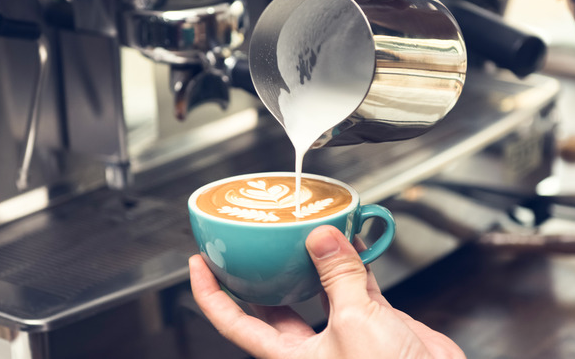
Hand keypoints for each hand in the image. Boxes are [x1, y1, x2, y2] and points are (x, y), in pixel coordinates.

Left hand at [189, 225, 464, 358]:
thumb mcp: (354, 322)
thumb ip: (338, 276)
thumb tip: (321, 238)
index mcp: (290, 355)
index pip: (235, 322)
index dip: (212, 294)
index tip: (199, 263)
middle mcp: (313, 344)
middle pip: (275, 301)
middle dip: (264, 268)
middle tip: (254, 237)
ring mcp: (344, 331)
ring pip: (319, 288)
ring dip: (315, 258)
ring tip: (306, 228)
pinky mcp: (375, 322)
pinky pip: (357, 284)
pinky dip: (356, 261)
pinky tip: (353, 239)